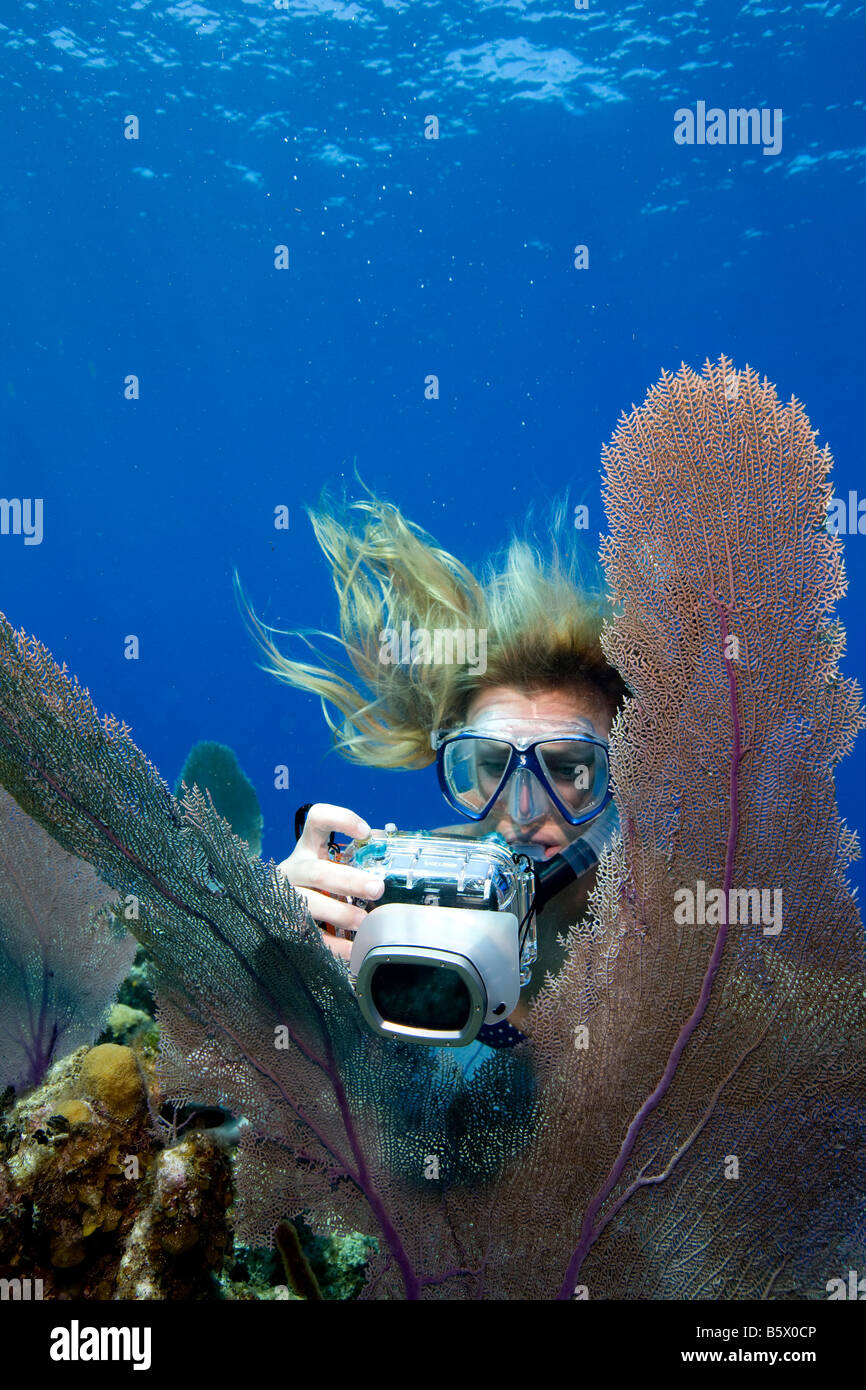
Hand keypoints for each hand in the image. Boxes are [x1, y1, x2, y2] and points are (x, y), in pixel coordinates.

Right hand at [277, 803, 383, 961]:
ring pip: (307, 904)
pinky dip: (334, 945)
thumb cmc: (318, 885)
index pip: (317, 819)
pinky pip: (309, 936)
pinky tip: (354, 949)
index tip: (365, 833)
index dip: (341, 820)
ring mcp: (284, 898)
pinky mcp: (285, 926)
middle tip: (377, 888)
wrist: (280, 912)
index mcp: (307, 848)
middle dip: (349, 881)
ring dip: (340, 913)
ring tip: (364, 922)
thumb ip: (357, 858)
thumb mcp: (331, 864)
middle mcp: (293, 870)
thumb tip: (388, 854)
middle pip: (316, 871)